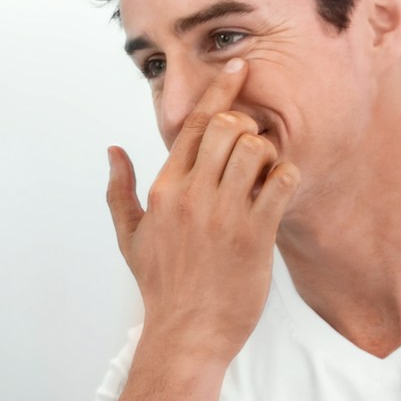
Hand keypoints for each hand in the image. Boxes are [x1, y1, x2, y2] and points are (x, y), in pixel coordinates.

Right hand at [106, 59, 298, 364]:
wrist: (187, 333)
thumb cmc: (161, 286)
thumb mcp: (130, 237)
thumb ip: (119, 190)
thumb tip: (112, 151)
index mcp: (164, 190)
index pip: (192, 124)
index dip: (219, 89)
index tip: (238, 67)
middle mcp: (192, 195)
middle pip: (226, 126)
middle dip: (245, 122)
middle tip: (253, 139)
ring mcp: (224, 213)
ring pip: (255, 148)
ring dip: (267, 150)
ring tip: (264, 171)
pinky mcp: (255, 233)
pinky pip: (282, 180)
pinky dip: (288, 175)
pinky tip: (282, 188)